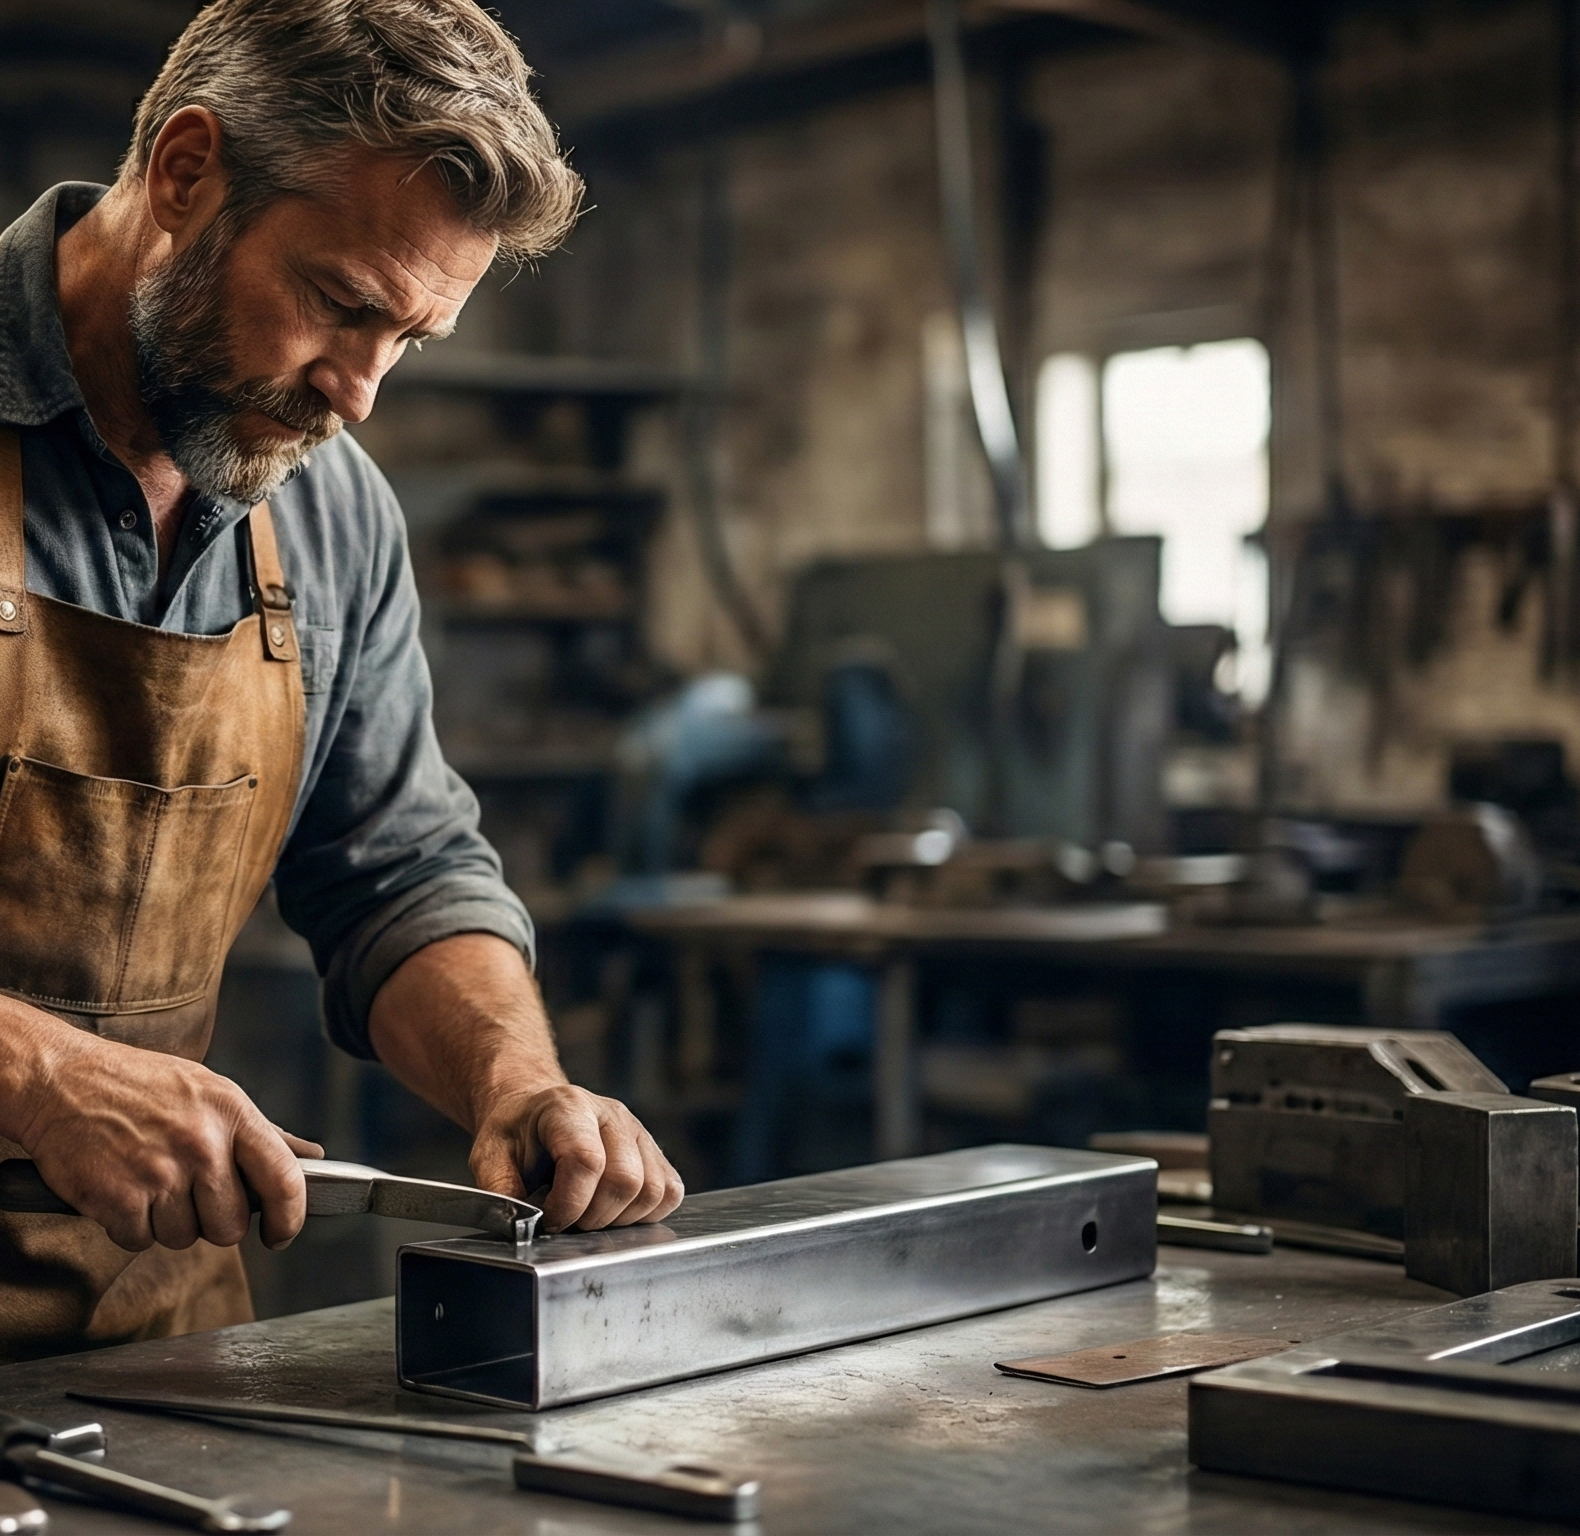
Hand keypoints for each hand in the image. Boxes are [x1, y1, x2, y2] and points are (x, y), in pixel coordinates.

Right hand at [0, 999, 321, 1252]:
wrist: (62, 1080)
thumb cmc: (140, 1085)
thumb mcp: (212, 1092)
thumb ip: (263, 1132)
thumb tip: (310, 1157)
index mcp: (232, 1112)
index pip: (284, 1179)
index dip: (291, 1218)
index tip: (282, 1234)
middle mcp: (201, 1142)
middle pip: (232, 1224)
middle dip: (213, 1221)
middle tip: (189, 1193)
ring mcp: (160, 1172)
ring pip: (185, 1237)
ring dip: (168, 1222)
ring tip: (151, 1181)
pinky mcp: (119, 1198)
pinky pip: (140, 1240)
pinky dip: (130, 1226)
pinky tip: (123, 1190)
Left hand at [470, 1083, 683, 1232]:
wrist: (536, 1114)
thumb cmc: (516, 1134)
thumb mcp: (489, 1154)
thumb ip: (500, 1188)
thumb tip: (522, 1224)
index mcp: (568, 1107)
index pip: (587, 1161)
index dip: (569, 1204)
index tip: (550, 1218)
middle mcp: (611, 1114)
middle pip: (625, 1180)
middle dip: (593, 1217)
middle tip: (568, 1219)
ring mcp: (639, 1131)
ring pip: (652, 1191)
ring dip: (619, 1218)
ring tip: (589, 1214)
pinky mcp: (655, 1151)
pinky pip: (669, 1192)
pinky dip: (645, 1214)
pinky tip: (614, 1210)